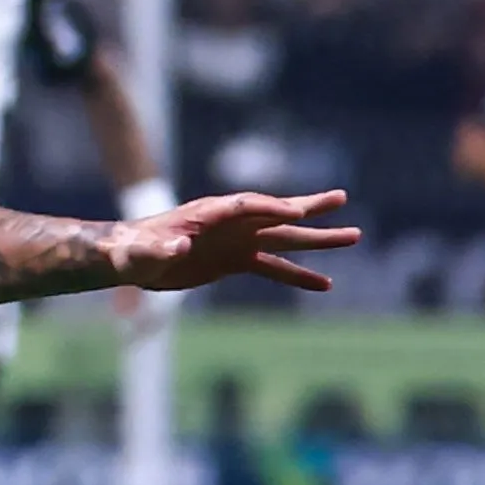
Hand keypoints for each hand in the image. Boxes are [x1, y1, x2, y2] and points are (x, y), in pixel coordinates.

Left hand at [111, 190, 360, 293]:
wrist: (130, 259)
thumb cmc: (131, 254)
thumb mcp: (141, 254)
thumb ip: (158, 250)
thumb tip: (179, 248)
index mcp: (208, 213)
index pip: (245, 205)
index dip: (270, 207)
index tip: (296, 210)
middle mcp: (229, 222)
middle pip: (276, 212)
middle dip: (309, 208)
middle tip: (342, 200)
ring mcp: (237, 240)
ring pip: (285, 237)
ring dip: (317, 239)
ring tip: (354, 236)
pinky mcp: (236, 260)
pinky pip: (274, 266)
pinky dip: (299, 275)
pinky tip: (325, 284)